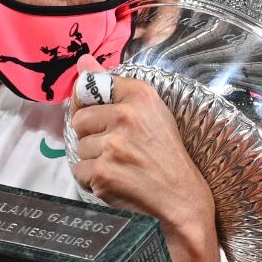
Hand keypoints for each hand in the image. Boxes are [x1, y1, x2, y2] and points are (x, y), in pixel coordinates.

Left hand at [70, 55, 219, 261]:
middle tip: (120, 151)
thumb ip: (112, 86)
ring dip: (93, 161)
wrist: (182, 201)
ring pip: (78, 147)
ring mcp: (115, 145)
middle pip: (79, 120)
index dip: (97, 108)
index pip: (92, 87)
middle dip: (93, 137)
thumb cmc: (166, 157)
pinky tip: (116, 182)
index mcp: (141, 94)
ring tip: (121, 168)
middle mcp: (127, 115)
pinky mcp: (104, 172)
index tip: (113, 123)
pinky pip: (79, 171)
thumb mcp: (150, 113)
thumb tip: (83, 60)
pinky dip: (92, 181)